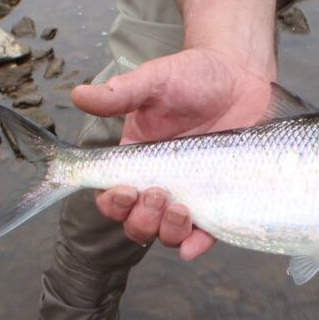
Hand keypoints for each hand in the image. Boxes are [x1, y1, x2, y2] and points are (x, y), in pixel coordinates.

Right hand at [72, 47, 272, 259]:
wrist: (241, 74)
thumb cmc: (193, 75)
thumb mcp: (153, 81)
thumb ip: (119, 93)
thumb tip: (78, 95)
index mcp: (137, 160)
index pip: (112, 195)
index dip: (112, 203)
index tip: (123, 191)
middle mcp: (160, 182)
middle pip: (137, 222)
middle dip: (141, 219)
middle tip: (156, 193)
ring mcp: (191, 193)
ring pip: (167, 234)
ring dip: (167, 231)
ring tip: (179, 209)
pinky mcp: (220, 199)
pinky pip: (206, 233)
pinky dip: (197, 245)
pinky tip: (195, 245)